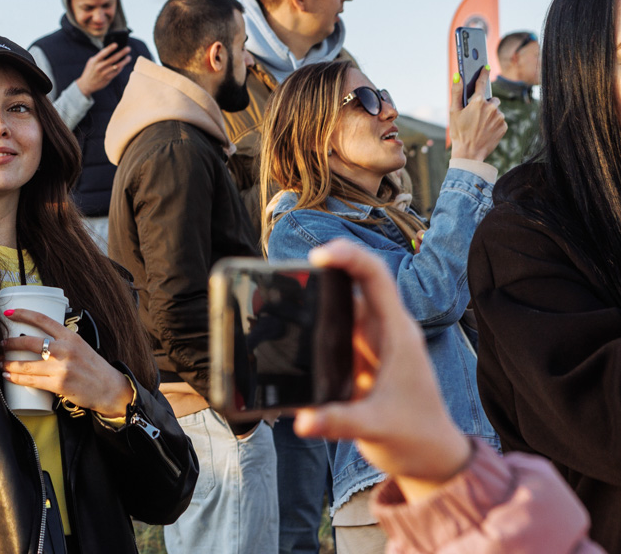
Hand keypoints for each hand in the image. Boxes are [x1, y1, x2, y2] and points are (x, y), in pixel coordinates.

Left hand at [0, 308, 133, 417]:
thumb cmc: (93, 367)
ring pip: (27, 364)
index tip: (8, 313)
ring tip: (1, 363)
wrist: (109, 388)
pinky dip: (17, 378)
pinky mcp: (59, 385)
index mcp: (70, 336)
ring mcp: (62, 368)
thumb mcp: (80, 346)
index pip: (42, 319)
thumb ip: (61, 341)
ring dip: (9, 363)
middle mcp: (65, 349)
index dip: (23, 314)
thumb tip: (37, 339)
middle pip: (30, 342)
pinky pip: (32, 381)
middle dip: (11, 342)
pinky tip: (9, 376)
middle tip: (1, 343)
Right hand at [75, 43, 131, 95]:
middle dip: (122, 53)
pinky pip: (116, 72)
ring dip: (124, 61)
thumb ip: (99, 57)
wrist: (86, 85)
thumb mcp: (91, 62)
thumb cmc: (90, 70)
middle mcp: (99, 67)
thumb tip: (111, 51)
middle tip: (128, 48)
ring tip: (129, 57)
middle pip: (113, 59)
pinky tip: (124, 64)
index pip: (103, 53)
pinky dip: (121, 68)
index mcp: (94, 61)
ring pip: (117, 66)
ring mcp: (104, 73)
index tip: (116, 44)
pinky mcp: (107, 79)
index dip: (110, 48)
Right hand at [293, 240, 472, 503]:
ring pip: (343, 304)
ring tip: (283, 292)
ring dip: (317, 296)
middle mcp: (385, 332)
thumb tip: (302, 420)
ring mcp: (372, 344)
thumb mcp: (376, 429)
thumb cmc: (416, 439)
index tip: (319, 256)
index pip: (376, 278)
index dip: (349, 257)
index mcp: (397, 336)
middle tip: (290, 270)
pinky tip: (293, 323)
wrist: (433, 459)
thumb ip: (338, 422)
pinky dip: (315, 321)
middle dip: (326, 268)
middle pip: (356, 282)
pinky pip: (335, 328)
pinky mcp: (359, 358)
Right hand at [448, 68, 506, 160]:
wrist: (469, 153)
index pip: (481, 83)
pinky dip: (494, 123)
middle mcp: (491, 107)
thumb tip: (458, 75)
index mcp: (478, 102)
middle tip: (475, 114)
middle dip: (485, 104)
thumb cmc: (459, 132)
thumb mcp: (453, 112)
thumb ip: (456, 92)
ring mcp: (499, 117)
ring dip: (489, 114)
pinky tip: (485, 130)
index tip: (486, 66)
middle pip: (491, 99)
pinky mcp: (504, 126)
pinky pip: (500, 120)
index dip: (483, 73)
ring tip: (479, 125)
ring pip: (496, 110)